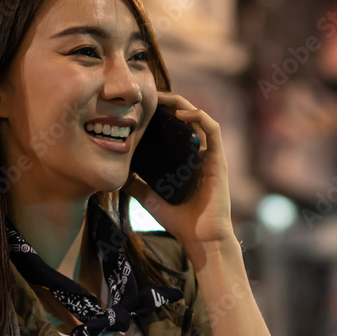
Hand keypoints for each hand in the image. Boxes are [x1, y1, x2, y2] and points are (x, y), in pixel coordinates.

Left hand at [123, 92, 237, 263]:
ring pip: (201, 118)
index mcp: (187, 160)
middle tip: (151, 95)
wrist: (201, 239)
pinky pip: (213, 130)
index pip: (177, 129)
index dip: (163, 114)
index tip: (144, 106)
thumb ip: (136, 184)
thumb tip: (117, 172)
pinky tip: (182, 114)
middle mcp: (200, 154)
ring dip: (184, 104)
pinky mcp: (219, 159)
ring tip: (164, 98)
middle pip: (188, 118)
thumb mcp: (149, 199)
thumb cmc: (180, 222)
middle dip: (171, 103)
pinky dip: (199, 117)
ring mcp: (211, 155)